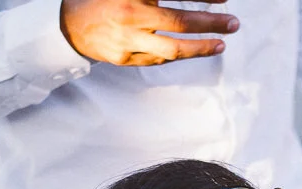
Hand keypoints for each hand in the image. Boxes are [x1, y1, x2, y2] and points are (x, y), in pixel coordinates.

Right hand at [60, 0, 237, 66]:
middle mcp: (131, 14)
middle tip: (234, 23)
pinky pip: (159, 59)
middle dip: (211, 23)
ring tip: (220, 44)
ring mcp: (128, 39)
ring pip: (172, 49)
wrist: (67, 24)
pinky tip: (194, 50)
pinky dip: (179, 55)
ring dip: (200, 48)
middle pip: (179, 21)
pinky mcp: (124, 57)